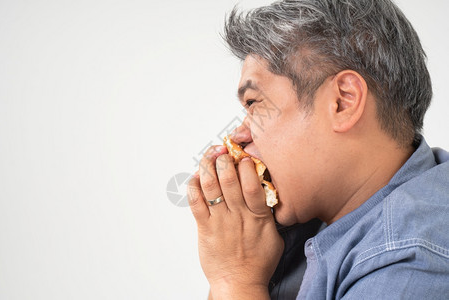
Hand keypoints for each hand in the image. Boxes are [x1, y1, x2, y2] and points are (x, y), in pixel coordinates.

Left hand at [188, 145, 283, 298]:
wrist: (238, 283)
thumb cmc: (258, 261)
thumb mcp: (274, 236)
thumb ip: (269, 213)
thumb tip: (268, 192)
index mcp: (258, 217)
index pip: (253, 184)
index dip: (246, 165)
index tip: (243, 155)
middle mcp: (238, 216)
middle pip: (228, 180)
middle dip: (223, 159)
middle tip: (222, 150)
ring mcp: (219, 222)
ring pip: (210, 187)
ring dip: (207, 167)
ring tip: (209, 156)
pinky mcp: (204, 229)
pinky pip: (195, 202)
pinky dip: (193, 186)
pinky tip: (195, 177)